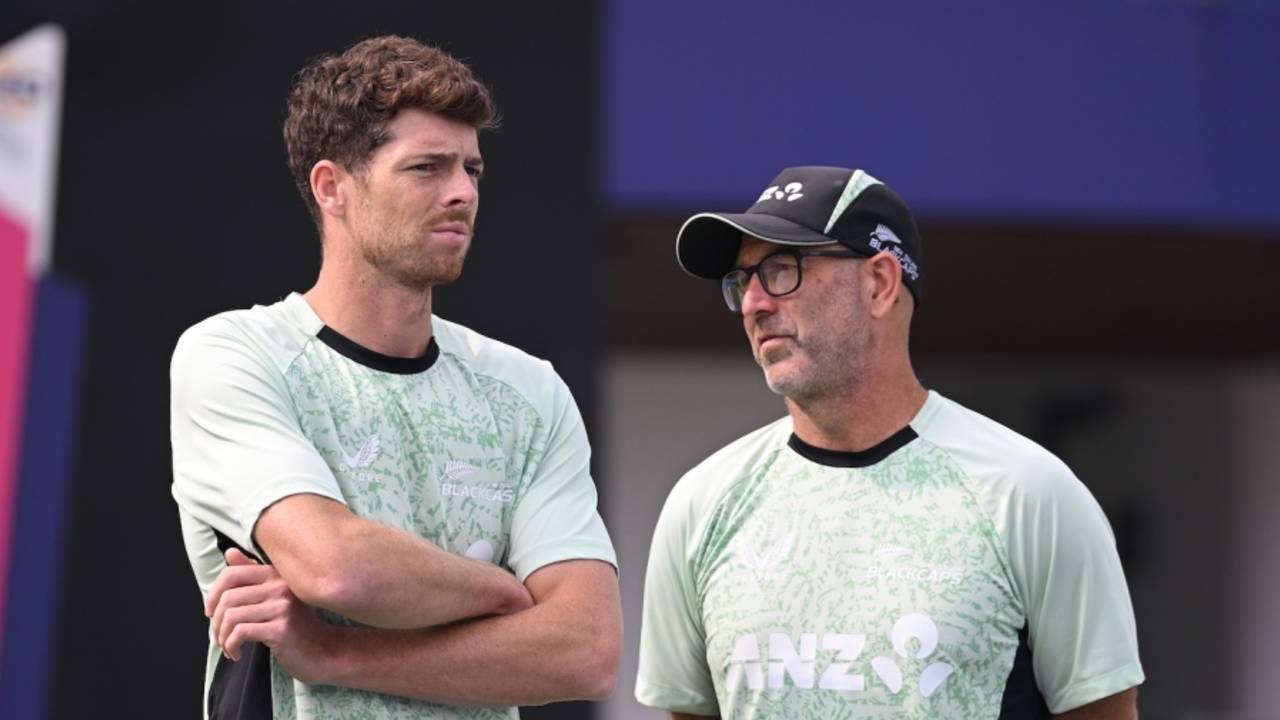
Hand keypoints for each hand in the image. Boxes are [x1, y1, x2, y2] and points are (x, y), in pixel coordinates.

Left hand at [206, 548, 333, 684]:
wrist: (322, 650)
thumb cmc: (295, 624)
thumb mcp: (274, 596)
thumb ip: (252, 574)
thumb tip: (230, 553)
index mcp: (276, 574)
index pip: (232, 573)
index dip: (213, 594)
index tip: (211, 613)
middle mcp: (280, 586)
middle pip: (228, 598)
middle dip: (216, 622)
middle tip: (219, 637)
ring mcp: (283, 606)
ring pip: (232, 616)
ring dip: (222, 637)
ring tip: (228, 646)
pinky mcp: (282, 628)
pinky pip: (241, 633)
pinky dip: (232, 646)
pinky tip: (237, 654)